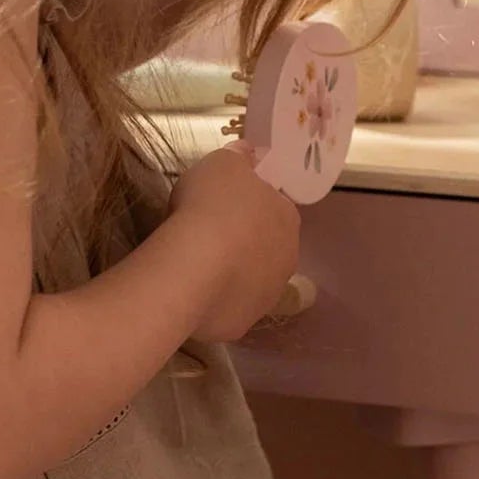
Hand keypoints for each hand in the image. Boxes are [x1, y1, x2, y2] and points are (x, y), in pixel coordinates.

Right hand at [166, 145, 300, 341]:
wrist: (193, 263)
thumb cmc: (211, 204)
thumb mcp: (221, 162)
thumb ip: (237, 157)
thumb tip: (247, 154)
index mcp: (287, 217)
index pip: (274, 207)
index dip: (248, 204)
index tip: (222, 204)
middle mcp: (287, 259)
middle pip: (265, 247)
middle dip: (243, 242)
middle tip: (207, 234)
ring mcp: (267, 296)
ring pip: (249, 281)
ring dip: (230, 274)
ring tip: (195, 265)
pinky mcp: (241, 324)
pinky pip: (227, 308)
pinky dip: (213, 301)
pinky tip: (191, 291)